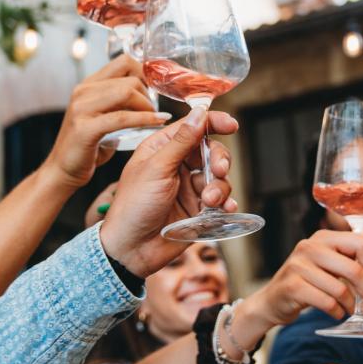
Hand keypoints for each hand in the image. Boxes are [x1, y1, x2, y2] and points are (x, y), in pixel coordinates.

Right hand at [45, 56, 169, 189]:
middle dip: (149, 94)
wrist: (62, 171)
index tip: (155, 90)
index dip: (145, 73)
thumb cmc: (87, 146)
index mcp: (88, 85)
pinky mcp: (85, 128)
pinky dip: (144, 119)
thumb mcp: (103, 117)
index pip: (123, 61)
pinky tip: (156, 123)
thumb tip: (146, 95)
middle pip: (129, 78)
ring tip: (154, 118)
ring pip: (127, 92)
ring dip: (147, 106)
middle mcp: (82, 91)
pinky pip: (122, 118)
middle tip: (154, 110)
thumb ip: (119, 103)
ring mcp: (81, 108)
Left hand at [99, 107, 238, 277]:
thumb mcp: (157, 169)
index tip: (231, 125)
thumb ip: (182, 141)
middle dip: (219, 161)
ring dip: (220, 187)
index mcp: (162, 148)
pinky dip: (226, 203)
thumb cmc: (133, 207)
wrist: (131, 250)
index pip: (193, 127)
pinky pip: (220, 200)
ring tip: (209, 201)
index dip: (213, 123)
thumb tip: (199, 113)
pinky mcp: (197, 209)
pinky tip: (224, 210)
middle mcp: (177, 165)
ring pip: (218, 177)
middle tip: (219, 171)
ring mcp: (188, 187)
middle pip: (211, 152)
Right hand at [239, 231, 362, 338]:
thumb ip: (348, 249)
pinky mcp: (293, 287)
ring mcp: (298, 267)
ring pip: (341, 289)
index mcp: (322, 238)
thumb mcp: (327, 261)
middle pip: (354, 269)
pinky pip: (327, 302)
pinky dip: (337, 312)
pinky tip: (336, 313)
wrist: (272, 301)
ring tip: (348, 309)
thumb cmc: (306, 281)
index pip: (359, 242)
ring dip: (350, 305)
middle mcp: (309, 247)